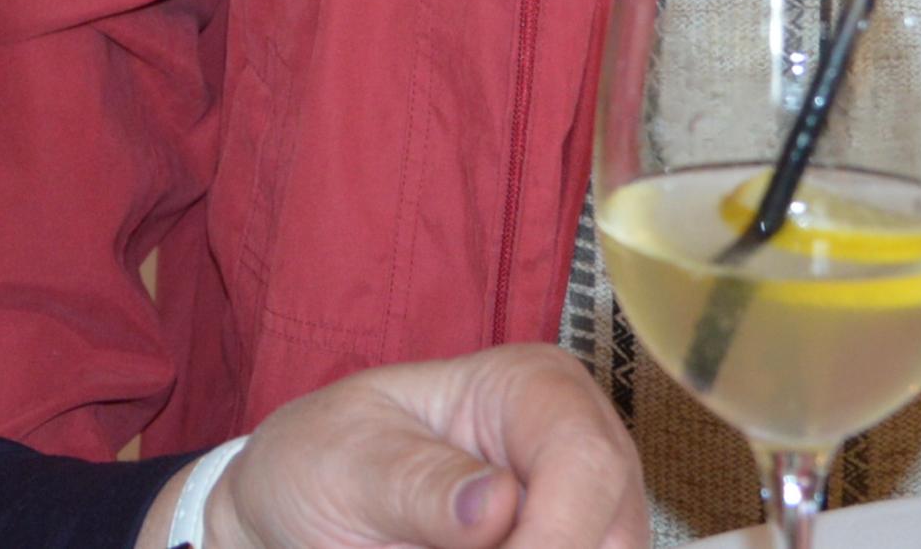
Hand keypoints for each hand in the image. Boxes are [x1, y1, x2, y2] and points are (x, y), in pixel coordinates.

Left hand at [162, 346, 645, 548]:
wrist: (305, 508)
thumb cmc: (326, 460)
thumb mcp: (349, 461)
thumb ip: (418, 481)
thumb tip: (498, 505)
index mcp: (532, 387)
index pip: (584, 460)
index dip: (554, 535)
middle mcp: (580, 449)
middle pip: (615, 532)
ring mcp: (585, 513)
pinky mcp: (573, 548)